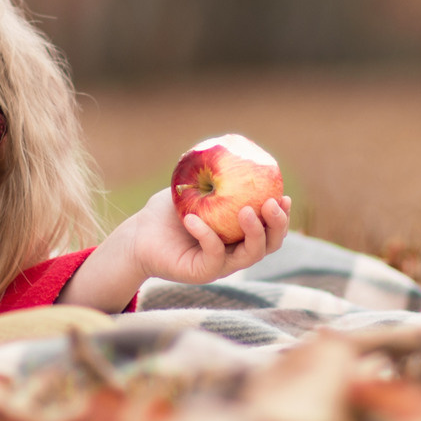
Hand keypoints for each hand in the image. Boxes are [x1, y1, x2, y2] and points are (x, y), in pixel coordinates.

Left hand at [120, 186, 292, 287]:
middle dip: (278, 225)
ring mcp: (220, 265)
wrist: (138, 237)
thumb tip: (232, 148)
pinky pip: (213, 255)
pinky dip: (207, 236)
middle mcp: (234, 251)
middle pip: (269, 245)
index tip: (283, 195)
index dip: (281, 216)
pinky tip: (192, 219)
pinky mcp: (202, 272)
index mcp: (239, 234)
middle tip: (272, 203)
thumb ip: (211, 174)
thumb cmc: (166, 212)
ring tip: (246, 210)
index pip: (269, 229)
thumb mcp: (191, 187)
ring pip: (250, 255)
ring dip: (255, 233)